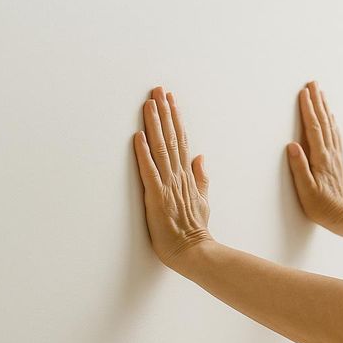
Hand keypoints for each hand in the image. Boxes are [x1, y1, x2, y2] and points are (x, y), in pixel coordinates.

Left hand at [133, 86, 213, 267]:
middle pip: (171, 138)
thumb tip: (200, 157)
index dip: (175, 119)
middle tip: (158, 90)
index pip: (181, 141)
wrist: (195, 251)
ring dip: (155, 124)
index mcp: (187, 177)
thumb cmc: (196, 231)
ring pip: (161, 148)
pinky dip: (143, 153)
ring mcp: (168, 185)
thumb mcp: (203, 200)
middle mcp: (178, 176)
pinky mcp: (156, 197)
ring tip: (149, 103)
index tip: (171, 100)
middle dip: (164, 112)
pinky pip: (149, 171)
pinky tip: (138, 136)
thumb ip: (201, 178)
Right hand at [286, 80, 342, 229]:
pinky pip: (335, 135)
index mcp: (320, 158)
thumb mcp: (306, 190)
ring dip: (325, 108)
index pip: (312, 128)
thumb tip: (292, 145)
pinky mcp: (338, 160)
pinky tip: (331, 117)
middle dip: (317, 101)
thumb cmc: (321, 206)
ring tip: (321, 93)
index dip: (308, 109)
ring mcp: (335, 156)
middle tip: (313, 83)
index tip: (303, 92)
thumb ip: (299, 167)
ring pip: (330, 126)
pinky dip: (332, 122)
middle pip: (323, 121)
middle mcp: (330, 153)